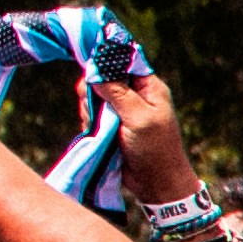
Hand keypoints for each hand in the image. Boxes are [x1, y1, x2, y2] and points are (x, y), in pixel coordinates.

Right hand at [92, 58, 197, 206]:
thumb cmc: (155, 149)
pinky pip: (90, 112)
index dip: (105, 58)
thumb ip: (118, 91)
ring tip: (99, 127)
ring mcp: (120, 108)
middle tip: (95, 106)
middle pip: (102, 76)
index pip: (124, 60)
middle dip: (93, 90)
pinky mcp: (109, 123)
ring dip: (90, 108)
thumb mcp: (138, 117)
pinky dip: (88, 120)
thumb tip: (96, 67)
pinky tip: (96, 132)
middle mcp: (134, 93)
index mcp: (148, 86)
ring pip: (92, 94)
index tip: (87, 62)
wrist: (155, 183)